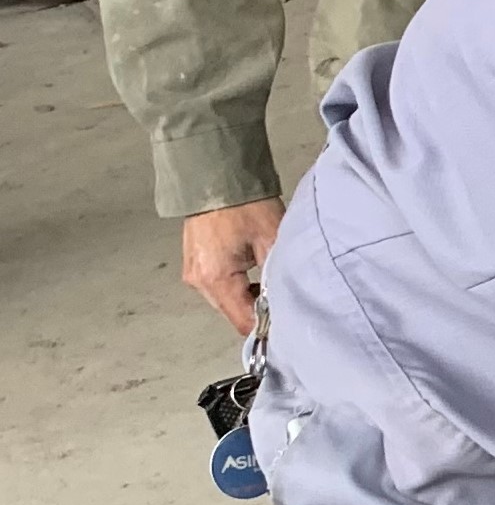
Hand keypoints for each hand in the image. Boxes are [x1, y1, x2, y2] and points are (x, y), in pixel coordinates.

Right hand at [181, 199, 281, 335]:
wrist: (217, 176)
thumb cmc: (246, 204)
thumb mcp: (272, 242)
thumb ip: (277, 280)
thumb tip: (286, 306)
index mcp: (216, 279)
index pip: (244, 322)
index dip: (268, 328)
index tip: (291, 328)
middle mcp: (199, 282)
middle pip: (234, 314)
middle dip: (260, 313)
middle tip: (287, 303)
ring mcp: (193, 273)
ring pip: (227, 302)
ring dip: (249, 299)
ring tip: (272, 286)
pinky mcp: (195, 264)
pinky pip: (219, 287)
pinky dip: (239, 287)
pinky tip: (256, 276)